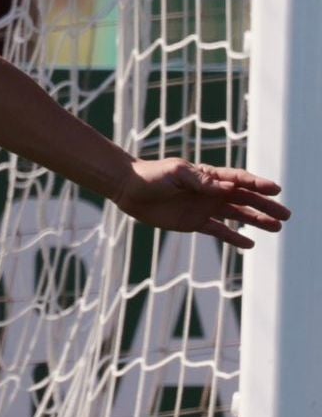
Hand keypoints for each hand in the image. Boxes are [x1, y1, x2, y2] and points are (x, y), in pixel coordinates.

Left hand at [115, 157, 290, 248]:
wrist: (129, 188)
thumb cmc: (152, 175)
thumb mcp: (177, 173)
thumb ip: (201, 181)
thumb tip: (226, 188)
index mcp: (210, 176)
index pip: (240, 180)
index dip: (258, 185)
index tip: (275, 190)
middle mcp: (212, 192)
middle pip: (245, 200)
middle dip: (266, 206)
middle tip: (286, 215)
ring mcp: (204, 208)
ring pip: (237, 216)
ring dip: (256, 221)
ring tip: (277, 228)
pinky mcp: (194, 222)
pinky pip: (219, 231)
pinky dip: (234, 238)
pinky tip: (250, 244)